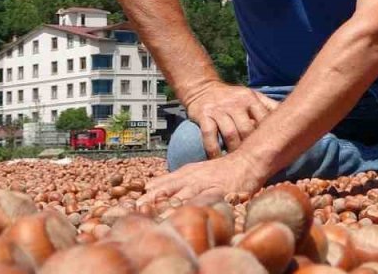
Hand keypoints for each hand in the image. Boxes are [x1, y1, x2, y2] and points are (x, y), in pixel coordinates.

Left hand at [145, 150, 265, 203]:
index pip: (160, 186)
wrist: (246, 162)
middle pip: (169, 191)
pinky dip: (200, 208)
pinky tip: (193, 215)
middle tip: (139, 210)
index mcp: (184, 175)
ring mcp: (207, 185)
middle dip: (154, 201)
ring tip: (160, 214)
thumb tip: (149, 187)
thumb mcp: (193, 170)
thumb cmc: (219, 170)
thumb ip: (172, 180)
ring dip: (172, 205)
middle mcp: (193, 179)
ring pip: (186, 196)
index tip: (130, 206)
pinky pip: (209, 201)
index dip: (146, 196)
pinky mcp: (222, 192)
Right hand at [183, 82, 278, 158]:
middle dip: (251, 148)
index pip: (264, 119)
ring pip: (230, 133)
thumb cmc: (233, 97)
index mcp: (251, 99)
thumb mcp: (251, 96)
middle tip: (253, 164)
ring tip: (236, 165)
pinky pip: (209, 135)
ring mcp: (219, 109)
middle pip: (247, 129)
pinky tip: (217, 160)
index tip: (272, 152)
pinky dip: (213, 150)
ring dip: (233, 151)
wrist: (202, 87)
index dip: (268, 136)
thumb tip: (292, 117)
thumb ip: (268, 106)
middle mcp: (236, 103)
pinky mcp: (204, 115)